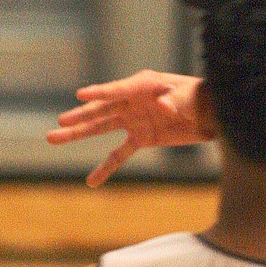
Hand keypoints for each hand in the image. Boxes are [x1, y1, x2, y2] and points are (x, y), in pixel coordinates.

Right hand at [46, 69, 208, 185]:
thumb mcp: (188, 97)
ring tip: (53, 138)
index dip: (100, 92)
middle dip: (80, 116)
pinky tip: (91, 181)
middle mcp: (133, 101)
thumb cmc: (199, 97)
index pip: (117, 90)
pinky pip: (119, 153)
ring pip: (101, 128)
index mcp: (143, 85)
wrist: (212, 115)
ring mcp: (134, 120)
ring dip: (79, 134)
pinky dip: (106, 166)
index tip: (80, 95)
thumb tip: (162, 105)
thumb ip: (174, 100)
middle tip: (60, 122)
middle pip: (101, 110)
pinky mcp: (142, 137)